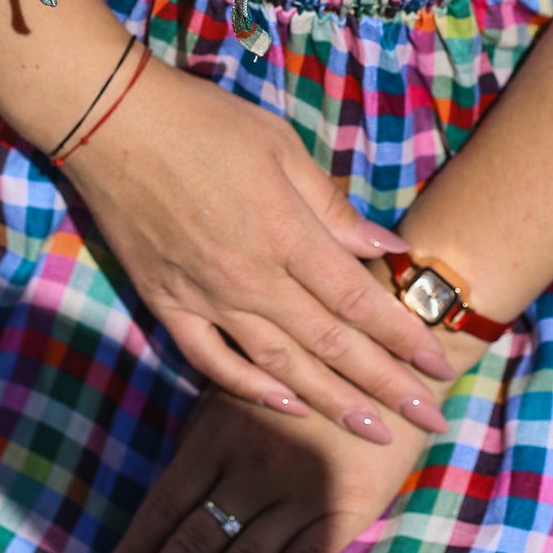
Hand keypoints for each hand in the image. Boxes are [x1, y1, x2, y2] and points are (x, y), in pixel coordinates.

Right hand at [61, 50, 454, 441]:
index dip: (403, 338)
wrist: (111, 121)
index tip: (442, 365)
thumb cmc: (204, 120)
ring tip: (375, 432)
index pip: (358, 300)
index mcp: (285, 234)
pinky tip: (286, 405)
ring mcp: (206, 298)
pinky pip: (213, 361)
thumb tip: (386, 246)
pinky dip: (251, 389)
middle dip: (387, 386)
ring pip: (281, 365)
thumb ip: (331, 206)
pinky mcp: (167, 304)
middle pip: (331, 344)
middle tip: (431, 419)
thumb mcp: (280, 146)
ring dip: (332, 402)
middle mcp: (251, 279)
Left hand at [89, 390, 431, 552]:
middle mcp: (251, 464)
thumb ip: (203, 442)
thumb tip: (160, 510)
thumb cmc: (303, 377)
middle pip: (188, 545)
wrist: (389, 362)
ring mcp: (299, 488)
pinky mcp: (344, 508)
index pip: (161, 509)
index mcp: (217, 432)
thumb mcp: (239, 389)